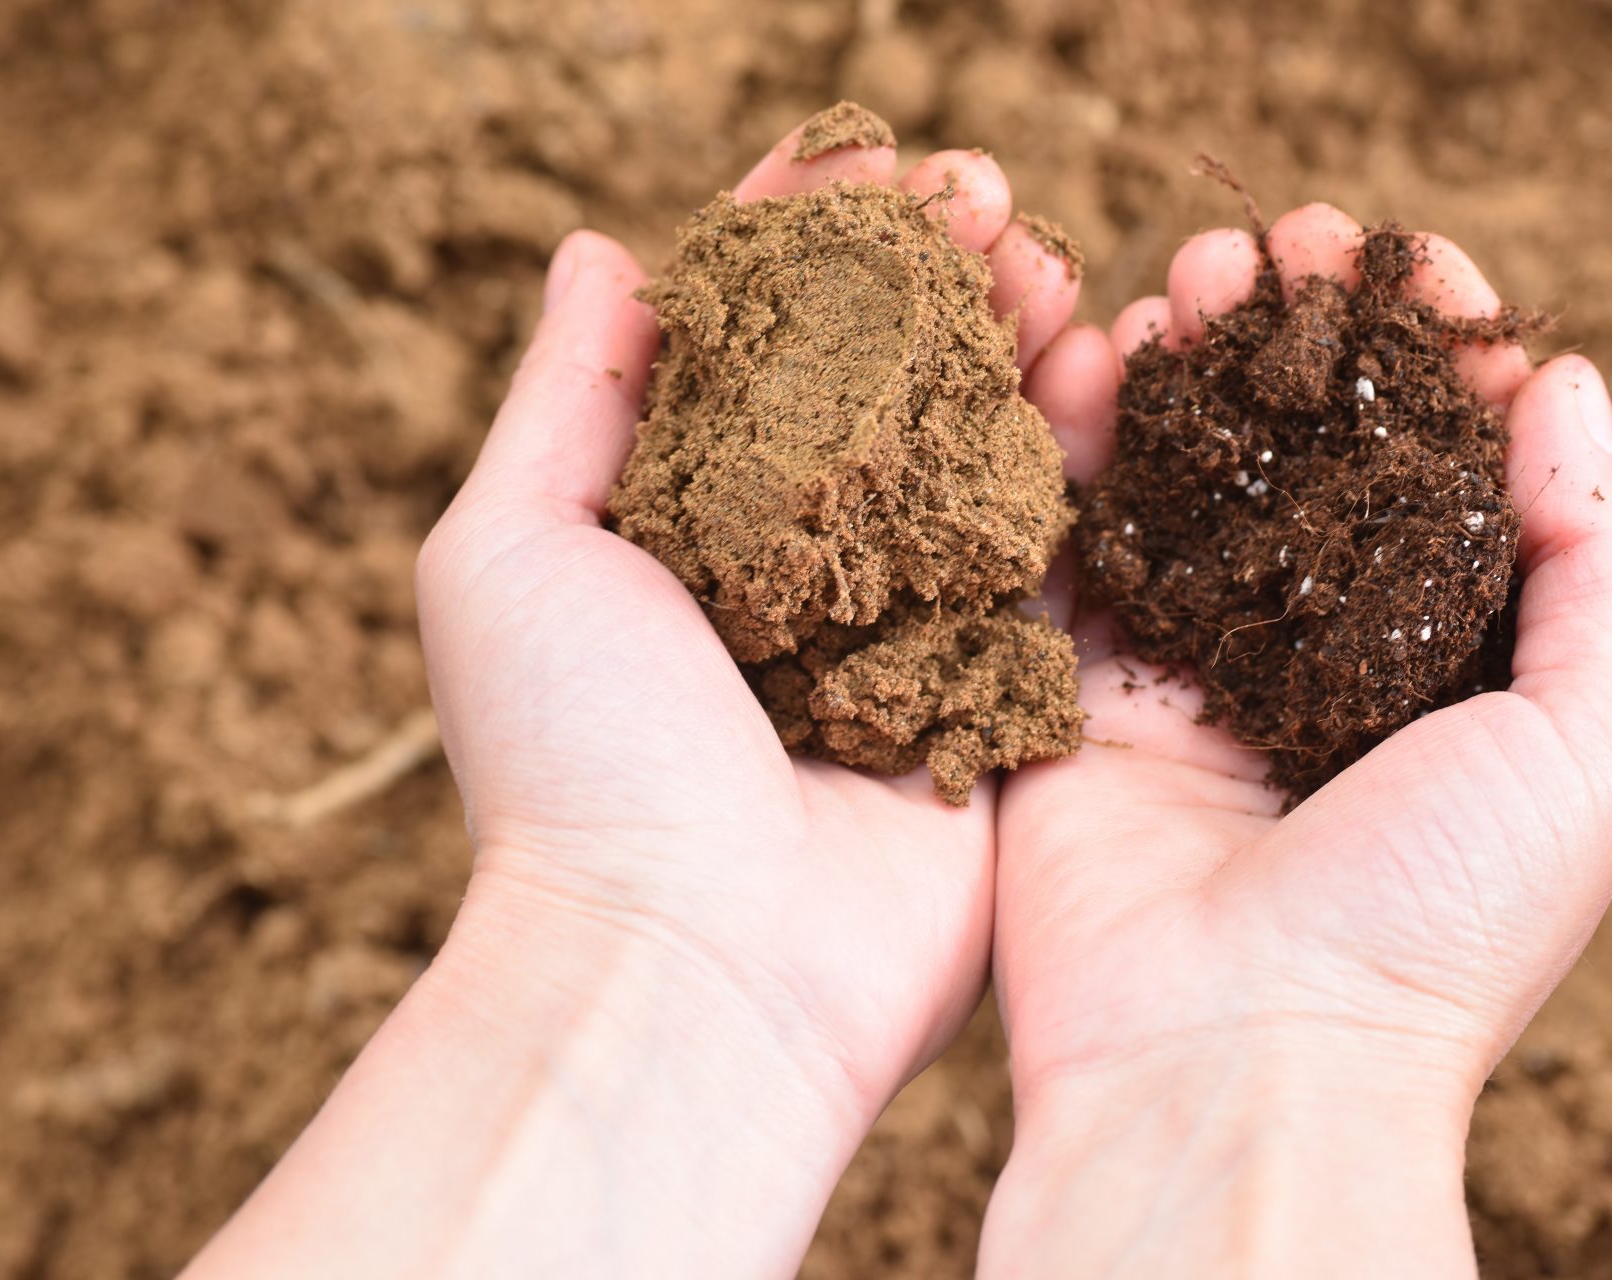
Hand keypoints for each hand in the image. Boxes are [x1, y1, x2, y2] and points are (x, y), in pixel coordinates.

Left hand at [186, 111, 1109, 1278]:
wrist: (696, 964)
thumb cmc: (574, 759)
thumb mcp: (511, 550)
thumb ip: (566, 398)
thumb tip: (604, 249)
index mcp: (686, 521)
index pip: (757, 340)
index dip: (808, 237)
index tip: (858, 153)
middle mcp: (805, 563)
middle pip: (888, 376)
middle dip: (936, 270)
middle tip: (985, 195)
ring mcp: (913, 622)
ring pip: (984, 442)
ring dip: (1020, 334)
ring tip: (1047, 256)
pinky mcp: (1008, 688)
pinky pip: (1065, 544)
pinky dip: (1086, 444)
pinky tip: (1100, 356)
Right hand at [982, 207, 1611, 1277]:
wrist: (1239, 1059)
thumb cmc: (1437, 918)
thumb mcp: (1592, 745)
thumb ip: (1597, 563)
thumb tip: (1567, 388)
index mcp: (1437, 674)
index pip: (1436, 476)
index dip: (1424, 359)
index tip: (1401, 263)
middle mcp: (1308, 664)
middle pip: (1300, 460)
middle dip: (1295, 343)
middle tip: (1278, 244)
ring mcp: (1185, 675)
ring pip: (1186, 479)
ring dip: (1192, 365)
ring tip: (1195, 276)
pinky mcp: (1075, 691)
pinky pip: (1076, 538)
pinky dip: (1084, 437)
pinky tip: (1102, 354)